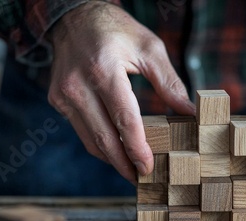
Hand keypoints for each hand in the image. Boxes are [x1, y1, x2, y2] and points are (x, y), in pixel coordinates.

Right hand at [47, 2, 194, 181]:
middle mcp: (78, 85)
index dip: (137, 148)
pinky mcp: (57, 99)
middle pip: (104, 137)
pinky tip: (115, 149)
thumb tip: (188, 112)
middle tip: (142, 179)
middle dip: (124, 164)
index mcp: (103, 70)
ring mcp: (63, 94)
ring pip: (89, 139)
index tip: (149, 167)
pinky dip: (99, 143)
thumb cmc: (115, 29)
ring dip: (111, 158)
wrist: (73, 17)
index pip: (124, 119)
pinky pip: (81, 130)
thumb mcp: (149, 47)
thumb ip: (169, 82)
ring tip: (131, 169)